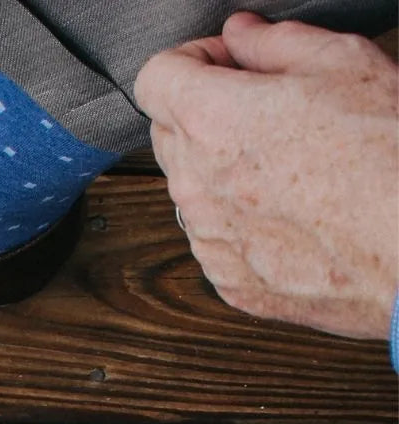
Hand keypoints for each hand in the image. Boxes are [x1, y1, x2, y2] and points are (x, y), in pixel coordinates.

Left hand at [135, 13, 397, 339]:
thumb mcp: (343, 65)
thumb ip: (275, 43)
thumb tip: (242, 35)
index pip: (154, 79)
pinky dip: (242, 225)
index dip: (189, 62)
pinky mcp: (228, 280)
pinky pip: (217, 242)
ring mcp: (208, 239)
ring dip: (222, 173)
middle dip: (202, 115)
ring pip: (191, 193)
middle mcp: (195, 185)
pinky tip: (292, 215)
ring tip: (289, 168)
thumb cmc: (385, 155)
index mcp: (211, 122)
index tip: (224, 65)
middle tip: (262, 111)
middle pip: (167, 136)